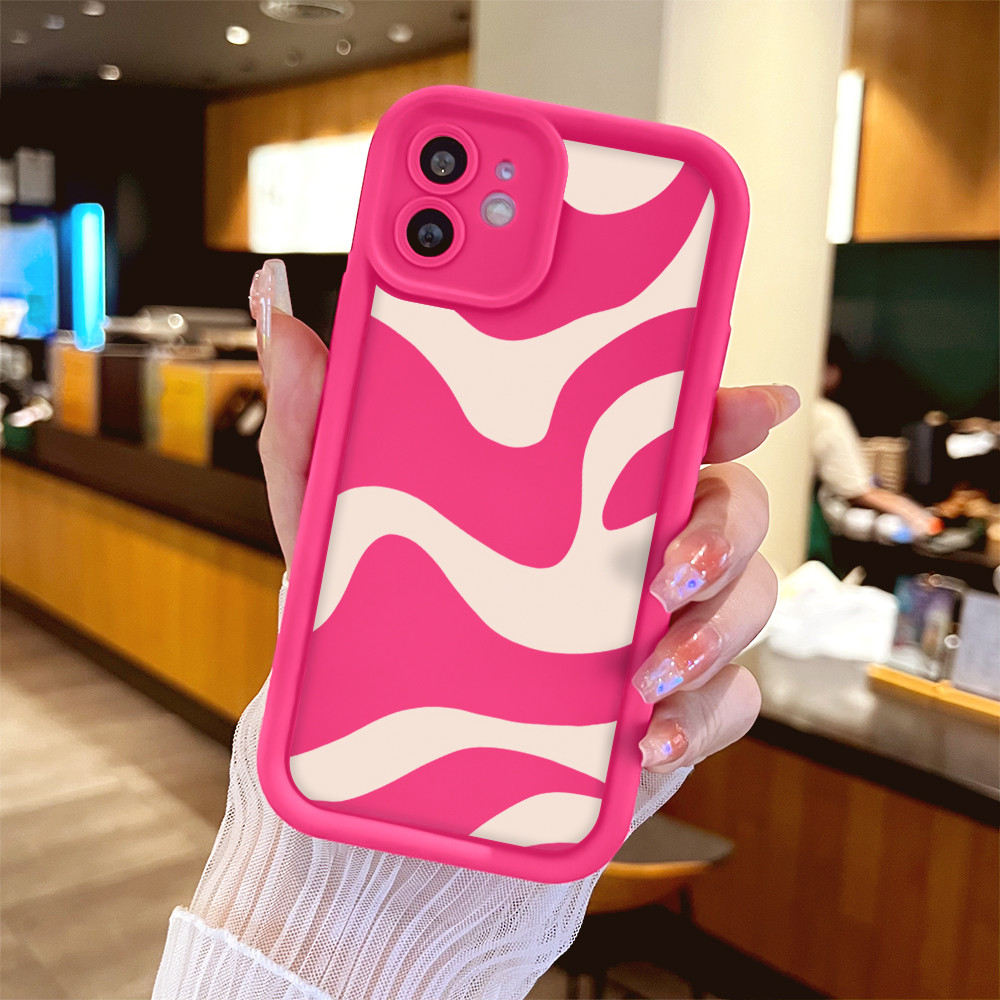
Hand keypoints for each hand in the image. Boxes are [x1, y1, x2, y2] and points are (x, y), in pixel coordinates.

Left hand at [251, 259, 799, 779]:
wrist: (396, 734)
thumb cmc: (383, 602)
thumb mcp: (337, 513)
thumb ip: (316, 417)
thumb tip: (281, 311)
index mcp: (582, 482)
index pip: (673, 423)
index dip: (725, 403)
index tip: (756, 400)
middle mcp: (638, 542)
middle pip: (735, 502)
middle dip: (727, 523)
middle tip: (670, 561)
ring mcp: (664, 624)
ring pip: (748, 598)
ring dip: (716, 628)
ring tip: (646, 666)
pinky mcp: (673, 703)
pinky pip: (728, 702)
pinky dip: (700, 717)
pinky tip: (646, 736)